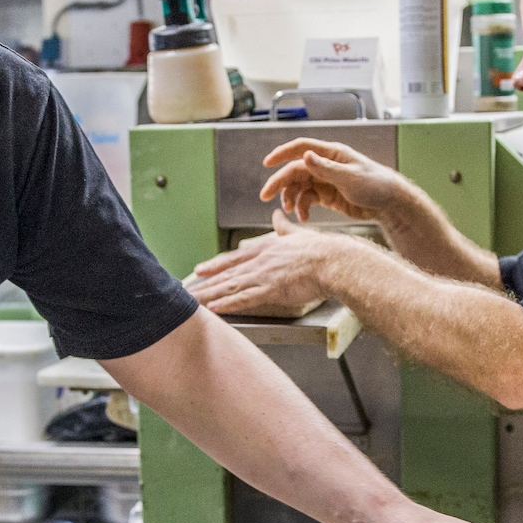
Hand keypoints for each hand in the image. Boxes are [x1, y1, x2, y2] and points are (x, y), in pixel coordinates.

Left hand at [188, 210, 337, 316]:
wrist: (334, 260)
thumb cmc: (322, 250)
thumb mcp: (298, 233)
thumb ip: (285, 227)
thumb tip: (277, 215)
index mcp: (267, 248)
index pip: (235, 257)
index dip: (216, 265)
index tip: (201, 269)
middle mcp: (261, 260)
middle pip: (227, 273)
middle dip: (206, 282)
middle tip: (188, 290)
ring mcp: (264, 275)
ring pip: (230, 286)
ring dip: (210, 295)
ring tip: (194, 302)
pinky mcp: (271, 289)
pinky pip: (244, 298)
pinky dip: (228, 303)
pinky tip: (215, 308)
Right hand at [259, 139, 412, 224]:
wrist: (390, 204)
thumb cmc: (375, 185)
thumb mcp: (351, 177)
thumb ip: (326, 168)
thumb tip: (305, 156)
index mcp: (331, 154)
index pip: (301, 148)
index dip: (282, 153)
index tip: (267, 163)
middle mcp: (325, 165)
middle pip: (295, 170)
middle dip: (280, 183)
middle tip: (265, 197)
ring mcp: (325, 180)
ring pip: (299, 187)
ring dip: (291, 199)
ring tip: (292, 212)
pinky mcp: (327, 195)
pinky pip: (307, 200)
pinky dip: (303, 208)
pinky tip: (305, 218)